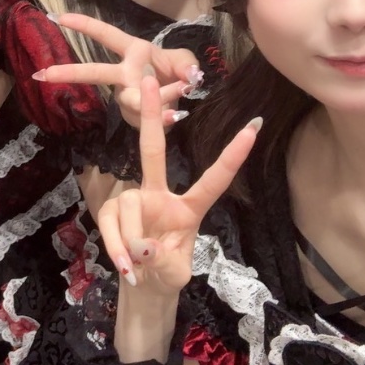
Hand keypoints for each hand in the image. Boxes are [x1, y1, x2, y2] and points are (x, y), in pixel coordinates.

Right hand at [31, 12, 203, 127]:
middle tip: (42, 74)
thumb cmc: (176, 71)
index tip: (57, 17)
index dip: (83, 25)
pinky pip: (146, 118)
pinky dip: (164, 117)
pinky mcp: (134, 117)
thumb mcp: (186, 61)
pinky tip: (174, 115)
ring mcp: (127, 96)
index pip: (106, 35)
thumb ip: (187, 65)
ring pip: (131, 99)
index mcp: (134, 52)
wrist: (181, 98)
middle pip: (94, 72)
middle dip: (68, 72)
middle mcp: (125, 74)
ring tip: (182, 88)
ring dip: (158, 95)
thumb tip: (190, 76)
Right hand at [97, 72, 257, 295]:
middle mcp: (161, 194)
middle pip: (153, 149)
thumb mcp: (176, 274)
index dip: (232, 156)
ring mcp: (135, 200)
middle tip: (148, 79)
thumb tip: (142, 246)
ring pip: (130, 208)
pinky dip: (116, 248)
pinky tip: (125, 268)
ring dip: (132, 242)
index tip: (254, 128)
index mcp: (190, 207)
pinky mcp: (112, 211)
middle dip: (153, 116)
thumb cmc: (168, 272)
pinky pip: (111, 225)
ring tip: (138, 267)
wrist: (143, 285)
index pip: (214, 180)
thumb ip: (164, 261)